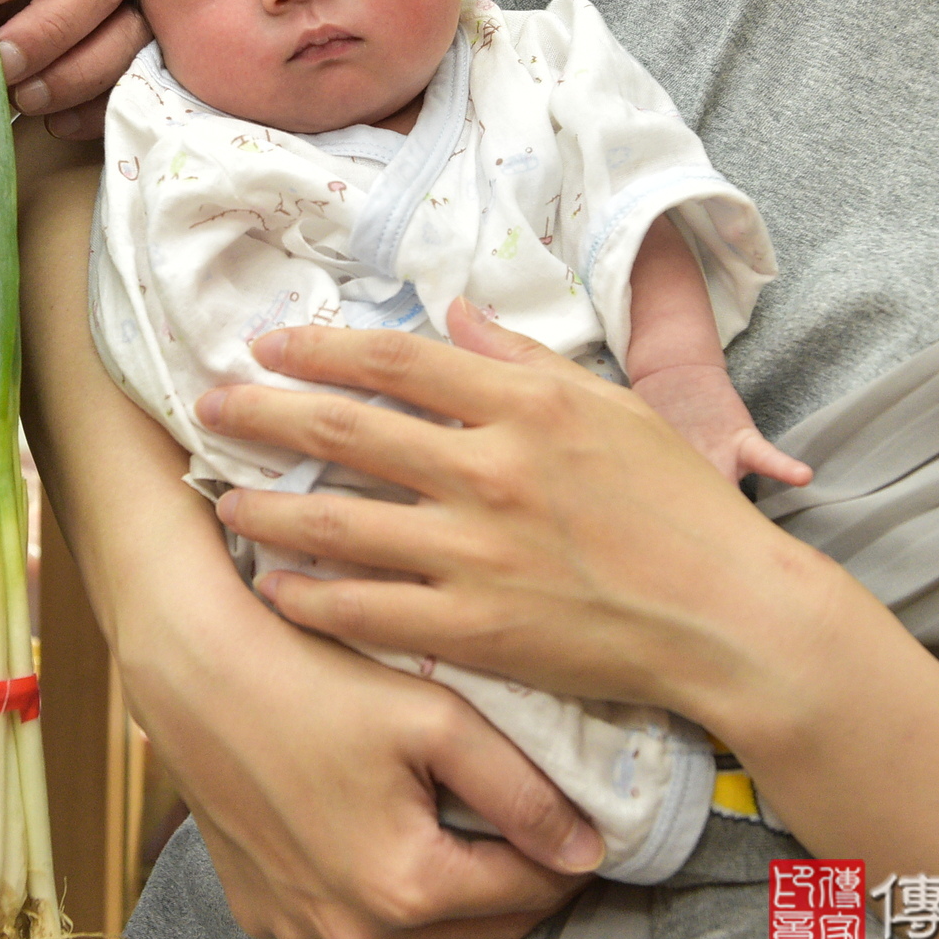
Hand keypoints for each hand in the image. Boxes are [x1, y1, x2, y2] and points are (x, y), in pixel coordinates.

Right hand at [119, 577, 600, 938]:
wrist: (197, 671)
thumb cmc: (317, 680)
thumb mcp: (436, 720)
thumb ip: (522, 791)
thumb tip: (589, 851)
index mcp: (406, 888)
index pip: (529, 894)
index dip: (568, 856)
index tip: (582, 822)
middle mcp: (353, 934)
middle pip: (481, 934)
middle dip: (521, 889)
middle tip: (535, 831)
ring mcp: (301, 933)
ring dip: (456, 917)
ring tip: (468, 847)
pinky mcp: (263, 916)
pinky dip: (385, 917)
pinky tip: (387, 849)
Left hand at [201, 301, 849, 733]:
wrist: (728, 615)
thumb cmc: (678, 507)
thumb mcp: (611, 407)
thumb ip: (523, 359)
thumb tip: (453, 309)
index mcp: (524, 405)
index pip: (393, 359)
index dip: (318, 346)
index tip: (268, 346)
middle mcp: (489, 470)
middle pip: (344, 429)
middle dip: (263, 413)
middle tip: (210, 406)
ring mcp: (476, 553)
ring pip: (338, 523)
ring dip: (267, 508)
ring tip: (222, 498)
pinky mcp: (474, 628)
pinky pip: (365, 610)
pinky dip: (309, 598)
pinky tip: (272, 588)